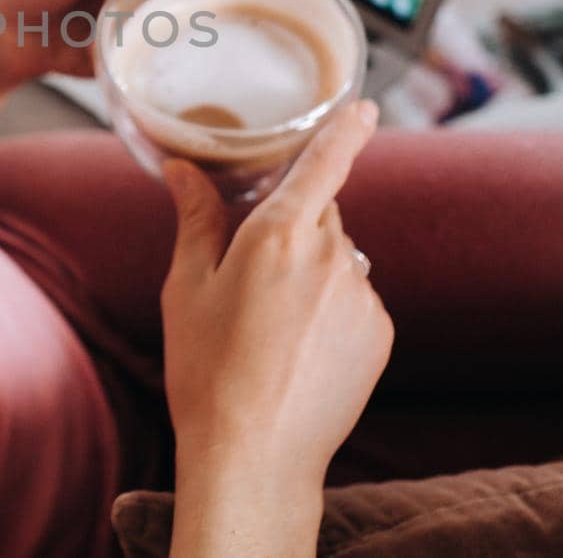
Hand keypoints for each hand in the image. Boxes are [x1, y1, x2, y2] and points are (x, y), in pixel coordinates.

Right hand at [161, 100, 392, 492]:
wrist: (255, 454)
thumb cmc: (206, 370)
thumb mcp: (187, 288)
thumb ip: (196, 220)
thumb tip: (182, 169)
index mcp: (279, 235)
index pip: (323, 164)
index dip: (345, 130)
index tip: (364, 108)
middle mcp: (332, 256)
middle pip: (320, 214)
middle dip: (292, 228)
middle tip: (250, 275)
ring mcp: (361, 296)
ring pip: (337, 260)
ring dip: (311, 273)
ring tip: (269, 328)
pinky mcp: (379, 333)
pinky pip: (354, 299)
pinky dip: (331, 310)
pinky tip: (297, 350)